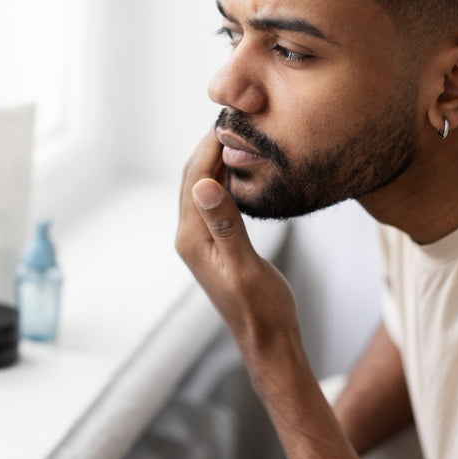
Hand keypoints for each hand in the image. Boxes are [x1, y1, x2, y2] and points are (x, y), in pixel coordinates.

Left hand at [175, 130, 298, 343]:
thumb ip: (226, 226)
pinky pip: (215, 201)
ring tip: (240, 133)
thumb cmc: (261, 310)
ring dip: (217, 160)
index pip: (195, 178)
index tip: (230, 117)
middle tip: (235, 117)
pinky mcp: (215, 244)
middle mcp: (190, 236)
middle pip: (193, 178)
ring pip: (202, 188)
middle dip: (210, 145)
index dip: (209, 145)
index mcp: (192, 239)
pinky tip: (243, 169)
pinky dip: (225, 179)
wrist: (268, 341)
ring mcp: (201, 240)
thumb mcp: (245, 268)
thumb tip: (203, 186)